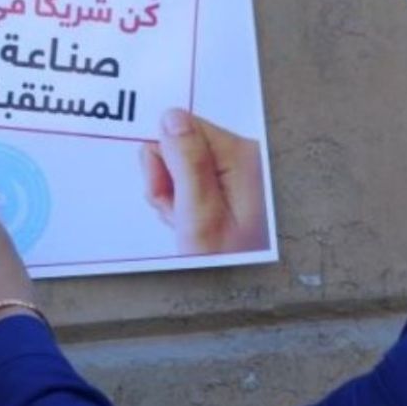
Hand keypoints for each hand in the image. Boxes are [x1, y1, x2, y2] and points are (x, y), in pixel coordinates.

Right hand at [139, 109, 270, 254]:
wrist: (240, 287)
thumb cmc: (227, 259)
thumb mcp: (200, 213)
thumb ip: (186, 162)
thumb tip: (172, 118)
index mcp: (241, 155)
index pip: (182, 127)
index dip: (164, 161)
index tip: (170, 191)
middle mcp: (242, 157)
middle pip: (181, 146)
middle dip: (168, 181)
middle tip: (180, 213)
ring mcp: (236, 172)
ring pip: (181, 166)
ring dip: (174, 196)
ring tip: (188, 223)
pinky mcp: (229, 185)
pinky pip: (190, 181)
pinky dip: (184, 204)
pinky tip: (193, 223)